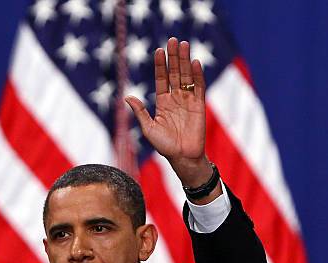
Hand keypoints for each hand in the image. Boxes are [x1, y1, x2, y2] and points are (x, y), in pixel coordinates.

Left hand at [125, 37, 212, 187]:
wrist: (183, 157)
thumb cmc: (165, 146)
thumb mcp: (148, 129)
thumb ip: (140, 112)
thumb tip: (127, 97)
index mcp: (163, 102)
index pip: (161, 78)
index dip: (160, 65)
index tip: (159, 50)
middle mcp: (176, 98)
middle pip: (174, 73)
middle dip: (174, 57)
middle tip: (173, 40)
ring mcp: (188, 101)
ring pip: (187, 76)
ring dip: (185, 60)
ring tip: (184, 44)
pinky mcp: (199, 106)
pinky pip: (199, 87)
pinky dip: (198, 75)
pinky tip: (195, 62)